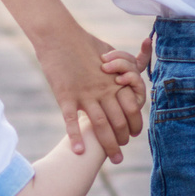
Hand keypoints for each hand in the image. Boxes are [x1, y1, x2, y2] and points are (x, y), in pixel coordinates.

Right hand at [41, 31, 143, 162]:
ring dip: (108, 145)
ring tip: (114, 159)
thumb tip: (135, 68)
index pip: (132, 107)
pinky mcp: (65, 96)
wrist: (59, 35)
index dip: (134, 124)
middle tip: (120, 154)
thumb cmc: (85, 44)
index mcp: (115, 81)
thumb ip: (126, 64)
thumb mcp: (111, 53)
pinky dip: (75, 136)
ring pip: (100, 125)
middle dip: (122, 140)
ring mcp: (84, 94)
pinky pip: (71, 119)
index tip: (133, 135)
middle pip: (118, 121)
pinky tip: (79, 151)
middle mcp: (103, 90)